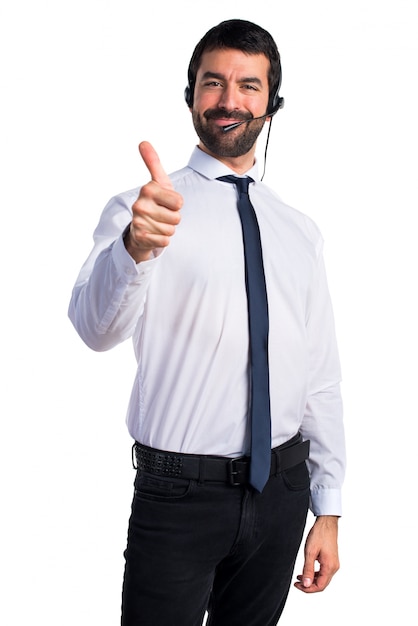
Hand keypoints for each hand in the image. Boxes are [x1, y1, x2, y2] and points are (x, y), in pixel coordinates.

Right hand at [125, 141, 182, 261]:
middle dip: (172, 218)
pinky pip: (165, 241)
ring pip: (171, 230)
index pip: (179, 202)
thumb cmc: (154, 202)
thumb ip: (153, 162)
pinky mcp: (140, 237)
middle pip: (176, 217)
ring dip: (167, 229)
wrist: (140, 228)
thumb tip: (143, 142)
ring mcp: (138, 221)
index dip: (176, 204)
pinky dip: (162, 240)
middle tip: (161, 215)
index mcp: (147, 189)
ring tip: (157, 224)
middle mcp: (139, 204)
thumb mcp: (158, 182)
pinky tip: (154, 234)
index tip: (165, 202)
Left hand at [294, 515, 339, 592]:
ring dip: (311, 580)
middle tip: (296, 583)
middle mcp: (334, 567)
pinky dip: (315, 574)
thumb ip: (308, 570)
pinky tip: (307, 571)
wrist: (327, 523)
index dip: (308, 589)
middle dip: (308, 586)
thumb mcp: (310, 552)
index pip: (320, 586)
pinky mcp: (331, 560)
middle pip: (322, 584)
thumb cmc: (319, 534)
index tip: (297, 585)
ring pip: (323, 578)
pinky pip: (324, 572)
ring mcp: (334, 564)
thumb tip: (306, 584)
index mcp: (330, 567)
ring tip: (299, 577)